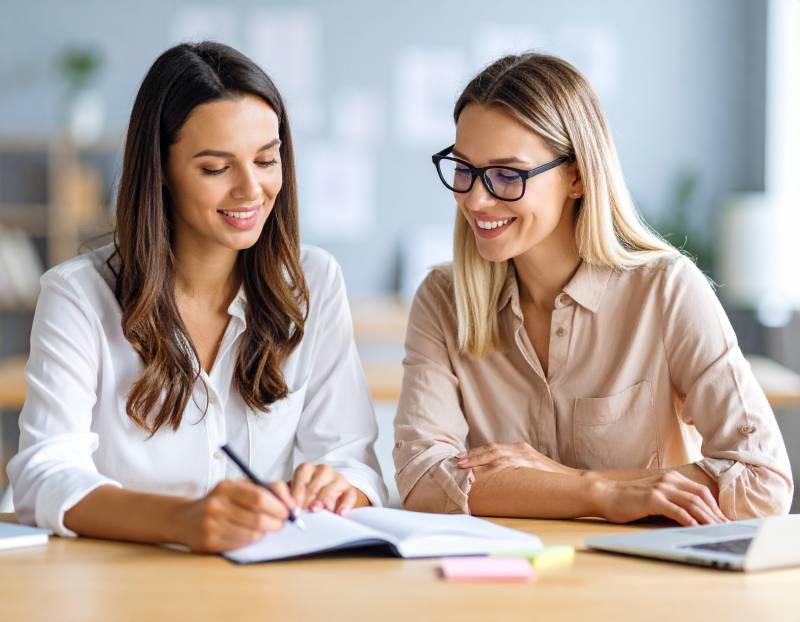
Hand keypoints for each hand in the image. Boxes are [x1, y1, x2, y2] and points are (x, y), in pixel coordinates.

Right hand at [175, 479, 290, 552]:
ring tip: (264, 528)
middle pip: (258, 519)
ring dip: (264, 533)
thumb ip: (267, 489)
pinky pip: (240, 545)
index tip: (289, 511)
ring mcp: (211, 525)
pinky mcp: (209, 542)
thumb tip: (292, 503)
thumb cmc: (221, 501)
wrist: (186, 518)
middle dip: (276, 523)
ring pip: (251, 534)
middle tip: (282, 523)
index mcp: (226, 487)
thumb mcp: (240, 487)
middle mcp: (216, 505)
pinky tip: (249, 535)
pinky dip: (251, 541)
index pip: (260, 497)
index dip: (279, 506)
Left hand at [289, 463, 360, 514]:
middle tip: (306, 511)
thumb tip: (285, 507)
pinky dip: (345, 505)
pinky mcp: (349, 489)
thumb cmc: (307, 494)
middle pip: (316, 485)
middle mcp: (323, 470)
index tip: (294, 508)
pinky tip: (340, 513)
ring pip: (331, 489)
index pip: (301, 476)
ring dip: (324, 501)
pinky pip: (349, 496)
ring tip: (320, 511)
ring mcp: (338, 478)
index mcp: (307, 469)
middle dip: (309, 500)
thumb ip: (289, 497)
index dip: (297, 493)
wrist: (326, 495)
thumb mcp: (295, 492)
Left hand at [456, 442, 579, 476]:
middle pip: (491, 449)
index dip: (476, 453)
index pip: (493, 449)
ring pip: (496, 454)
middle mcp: (521, 449)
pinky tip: (483, 471)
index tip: (461, 458)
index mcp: (520, 449)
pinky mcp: (530, 463)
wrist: (575, 481)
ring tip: (464, 465)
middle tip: (457, 461)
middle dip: (473, 455)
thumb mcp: (532, 469)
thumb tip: (498, 478)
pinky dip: (493, 465)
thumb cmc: (552, 479)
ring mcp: (525, 456)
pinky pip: (507, 463)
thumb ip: (516, 468)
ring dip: (478, 458)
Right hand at [595, 471, 728, 525]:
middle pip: (700, 496)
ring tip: (716, 530)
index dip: (714, 506)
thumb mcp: (654, 495)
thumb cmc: (628, 499)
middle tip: (725, 528)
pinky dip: (689, 519)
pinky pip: (676, 510)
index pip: (700, 491)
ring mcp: (660, 488)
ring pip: (692, 503)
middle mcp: (668, 480)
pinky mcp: (652, 499)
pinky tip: (696, 528)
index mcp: (670, 478)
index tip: (722, 520)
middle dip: (715, 514)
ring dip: (707, 518)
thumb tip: (691, 516)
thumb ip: (671, 500)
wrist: (605, 495)